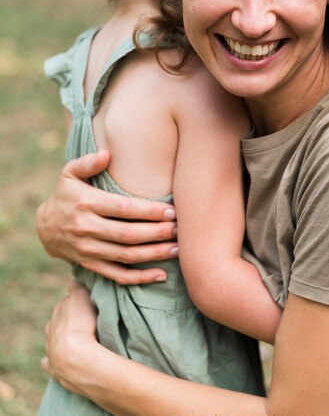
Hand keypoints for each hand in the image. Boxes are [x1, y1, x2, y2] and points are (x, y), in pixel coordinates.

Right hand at [37, 150, 177, 283]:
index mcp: (86, 204)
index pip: (123, 209)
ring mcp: (87, 250)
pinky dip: (139, 278)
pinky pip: (116, 275)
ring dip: (154, 254)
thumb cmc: (66, 194)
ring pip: (126, 256)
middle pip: (128, 234)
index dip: (149, 211)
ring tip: (178, 249)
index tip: (172, 211)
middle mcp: (86, 229)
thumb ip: (87, 162)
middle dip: (158, 233)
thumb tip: (106, 154)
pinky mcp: (89, 265)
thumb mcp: (69, 174)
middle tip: (181, 229)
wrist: (43, 226)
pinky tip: (161, 274)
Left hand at [41, 281, 100, 393]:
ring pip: (54, 339)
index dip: (77, 300)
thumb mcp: (81, 297)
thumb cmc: (81, 324)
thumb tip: (74, 280)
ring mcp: (50, 349)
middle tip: (87, 320)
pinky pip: (50, 361)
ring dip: (64, 338)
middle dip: (69, 319)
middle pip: (59, 320)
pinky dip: (54, 359)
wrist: (76, 358)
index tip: (88, 301)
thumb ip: (77, 287)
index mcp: (58, 311)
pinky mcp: (52, 368)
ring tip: (81, 339)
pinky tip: (63, 358)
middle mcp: (50, 328)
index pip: (66, 301)